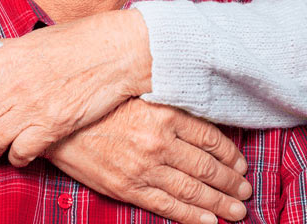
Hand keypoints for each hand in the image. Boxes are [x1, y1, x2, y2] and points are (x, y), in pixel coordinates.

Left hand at [0, 8, 151, 165]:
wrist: (115, 52)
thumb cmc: (78, 41)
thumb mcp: (34, 40)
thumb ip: (8, 56)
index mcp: (6, 56)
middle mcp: (13, 82)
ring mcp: (32, 106)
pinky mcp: (51, 127)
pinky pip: (19, 154)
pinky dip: (15, 158)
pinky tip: (21, 151)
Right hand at [47, 98, 250, 223]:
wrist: (60, 123)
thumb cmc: (101, 105)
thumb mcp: (138, 95)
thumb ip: (168, 107)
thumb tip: (199, 121)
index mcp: (164, 113)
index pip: (210, 137)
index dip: (230, 154)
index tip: (241, 163)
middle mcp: (159, 140)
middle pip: (207, 167)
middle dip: (231, 182)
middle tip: (246, 190)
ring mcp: (144, 167)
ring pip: (193, 190)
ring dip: (220, 202)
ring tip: (238, 211)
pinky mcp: (128, 187)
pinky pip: (168, 206)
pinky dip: (192, 216)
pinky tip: (209, 221)